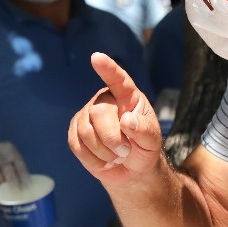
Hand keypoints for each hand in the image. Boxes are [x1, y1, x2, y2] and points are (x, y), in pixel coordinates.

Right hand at [0, 141, 29, 189]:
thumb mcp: (8, 157)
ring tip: (4, 189)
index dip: (24, 177)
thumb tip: (26, 186)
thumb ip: (15, 167)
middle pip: (8, 170)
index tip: (27, 187)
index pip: (19, 164)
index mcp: (9, 149)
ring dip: (1, 184)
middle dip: (14, 182)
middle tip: (17, 192)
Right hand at [67, 52, 163, 184]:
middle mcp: (104, 100)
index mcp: (127, 96)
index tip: (96, 57)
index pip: (118, 80)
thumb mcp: (152, 141)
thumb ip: (144, 130)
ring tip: (116, 155)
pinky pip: (77, 146)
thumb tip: (126, 121)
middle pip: (98, 113)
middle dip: (112, 139)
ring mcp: (86, 115)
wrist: (130, 169)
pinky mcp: (75, 132)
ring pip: (86, 132)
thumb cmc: (144, 149)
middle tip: (126, 152)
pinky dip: (93, 159)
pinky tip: (103, 159)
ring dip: (104, 152)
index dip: (108, 69)